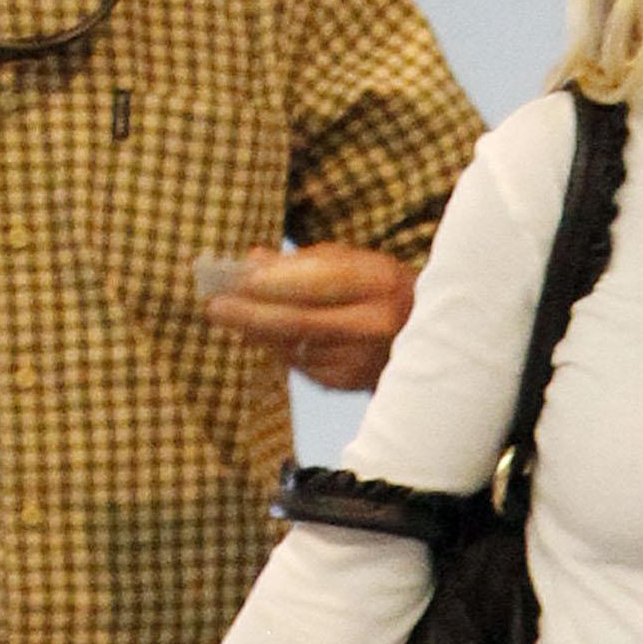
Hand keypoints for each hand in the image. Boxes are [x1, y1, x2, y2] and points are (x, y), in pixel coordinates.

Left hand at [202, 244, 415, 392]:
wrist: (427, 338)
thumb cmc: (378, 289)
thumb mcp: (353, 263)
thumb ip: (304, 261)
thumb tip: (252, 261)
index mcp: (380, 281)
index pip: (321, 281)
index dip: (277, 282)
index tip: (238, 279)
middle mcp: (374, 323)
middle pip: (301, 320)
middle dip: (252, 314)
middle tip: (215, 307)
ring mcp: (361, 358)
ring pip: (293, 346)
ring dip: (258, 332)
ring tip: (230, 316)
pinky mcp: (347, 383)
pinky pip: (299, 364)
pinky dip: (279, 348)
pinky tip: (270, 336)